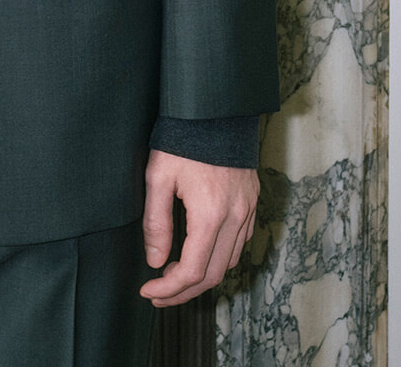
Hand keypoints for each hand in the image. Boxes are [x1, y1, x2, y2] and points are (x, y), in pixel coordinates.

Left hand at [140, 150, 257, 306]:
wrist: (213, 108)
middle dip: (184, 291)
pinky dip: (221, 256)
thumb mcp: (158, 176)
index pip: (191, 271)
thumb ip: (156, 222)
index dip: (168, 288)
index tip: (148, 291)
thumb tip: (155, 261)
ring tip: (175, 274)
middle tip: (159, 293)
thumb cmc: (182, 139)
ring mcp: (247, 210)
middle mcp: (235, 218)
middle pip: (213, 274)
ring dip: (203, 275)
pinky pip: (241, 242)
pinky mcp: (252, 201)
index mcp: (210, 215)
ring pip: (229, 261)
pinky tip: (201, 251)